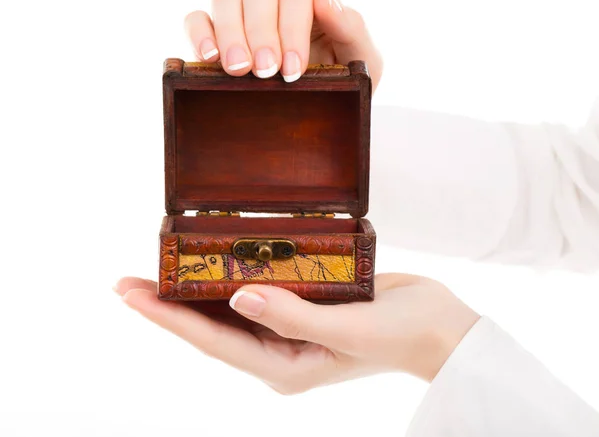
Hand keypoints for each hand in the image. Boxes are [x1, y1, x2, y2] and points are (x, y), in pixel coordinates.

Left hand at [115, 274, 478, 393]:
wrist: (439, 326)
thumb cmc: (403, 335)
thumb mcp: (347, 331)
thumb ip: (292, 316)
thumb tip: (237, 298)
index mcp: (285, 366)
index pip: (214, 341)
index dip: (168, 318)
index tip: (131, 294)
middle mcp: (280, 350)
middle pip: (211, 328)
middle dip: (168, 306)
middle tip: (126, 281)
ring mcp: (290, 328)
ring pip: (229, 311)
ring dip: (193, 292)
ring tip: (155, 271)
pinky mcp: (302, 306)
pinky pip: (258, 292)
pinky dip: (230, 278)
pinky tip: (213, 263)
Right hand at [184, 0, 382, 90]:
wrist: (322, 113)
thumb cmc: (343, 82)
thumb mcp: (361, 60)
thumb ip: (351, 28)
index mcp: (311, 4)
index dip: (292, 28)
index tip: (292, 71)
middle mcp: (275, 3)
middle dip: (262, 32)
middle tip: (265, 72)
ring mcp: (243, 17)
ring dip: (230, 32)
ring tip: (238, 69)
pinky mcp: (216, 36)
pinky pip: (196, 19)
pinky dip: (199, 33)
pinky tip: (210, 59)